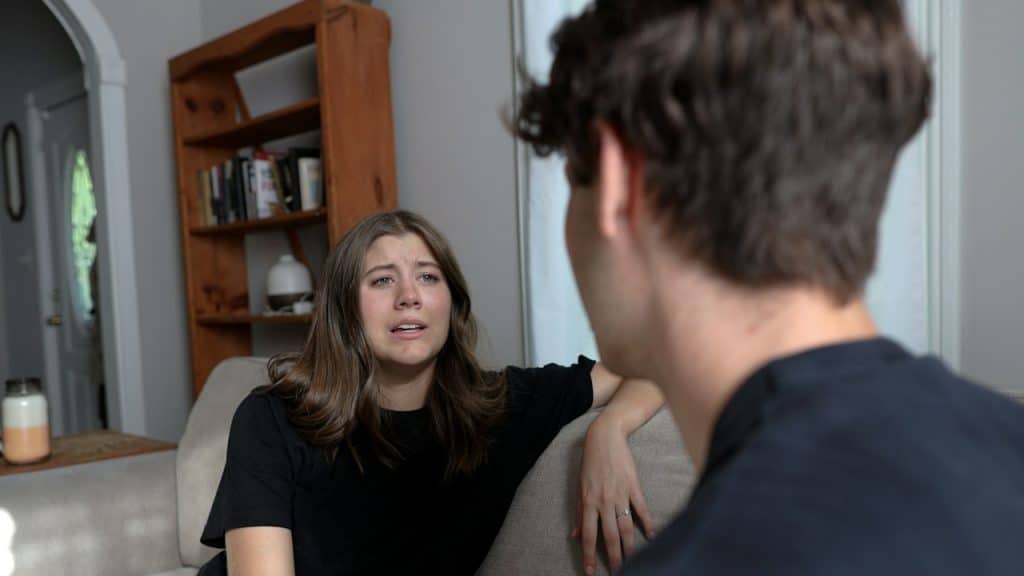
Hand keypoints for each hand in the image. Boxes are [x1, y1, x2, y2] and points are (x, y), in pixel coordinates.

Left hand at [572, 413, 654, 573]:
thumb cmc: (590, 463)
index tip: (590, 571)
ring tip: (633, 561)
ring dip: (629, 546)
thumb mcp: (579, 487)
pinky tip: (653, 536)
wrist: (605, 437)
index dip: (589, 554)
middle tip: (618, 572)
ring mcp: (620, 495)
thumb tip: (575, 535)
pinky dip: (648, 523)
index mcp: (588, 502)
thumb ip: (579, 512)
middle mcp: (604, 501)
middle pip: (610, 536)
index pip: (589, 535)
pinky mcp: (634, 486)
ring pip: (626, 527)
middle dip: (614, 557)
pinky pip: (641, 509)